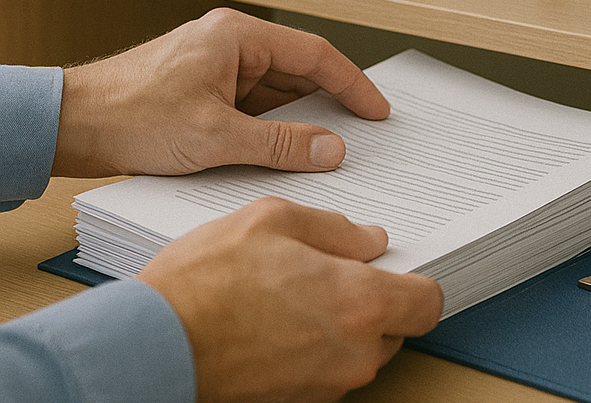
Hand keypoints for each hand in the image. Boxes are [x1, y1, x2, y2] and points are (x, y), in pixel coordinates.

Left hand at [52, 8, 389, 176]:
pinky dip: (272, 128)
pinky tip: (283, 153)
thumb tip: (331, 148)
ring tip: (325, 151)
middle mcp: (232, 44)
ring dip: (299, 120)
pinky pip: (253, 106)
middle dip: (329, 104)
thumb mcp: (216, 136)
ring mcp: (218, 66)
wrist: (72, 124)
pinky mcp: (205, 89)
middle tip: (361, 134)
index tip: (376, 109)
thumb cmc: (130, 114)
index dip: (353, 84)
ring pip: (277, 92)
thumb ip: (281, 144)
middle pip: (299, 72)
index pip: (316, 54)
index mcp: (240, 36)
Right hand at [138, 197, 443, 402]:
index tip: (397, 267)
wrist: (147, 348)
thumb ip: (334, 228)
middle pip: (394, 328)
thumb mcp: (273, 220)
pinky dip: (313, 346)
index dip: (418, 281)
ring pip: (359, 350)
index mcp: (358, 304)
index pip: (428, 303)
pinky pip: (325, 370)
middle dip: (374, 299)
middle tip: (333, 269)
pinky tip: (275, 319)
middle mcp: (350, 355)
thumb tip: (368, 240)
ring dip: (342, 323)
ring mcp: (323, 387)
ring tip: (294, 290)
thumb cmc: (204, 283)